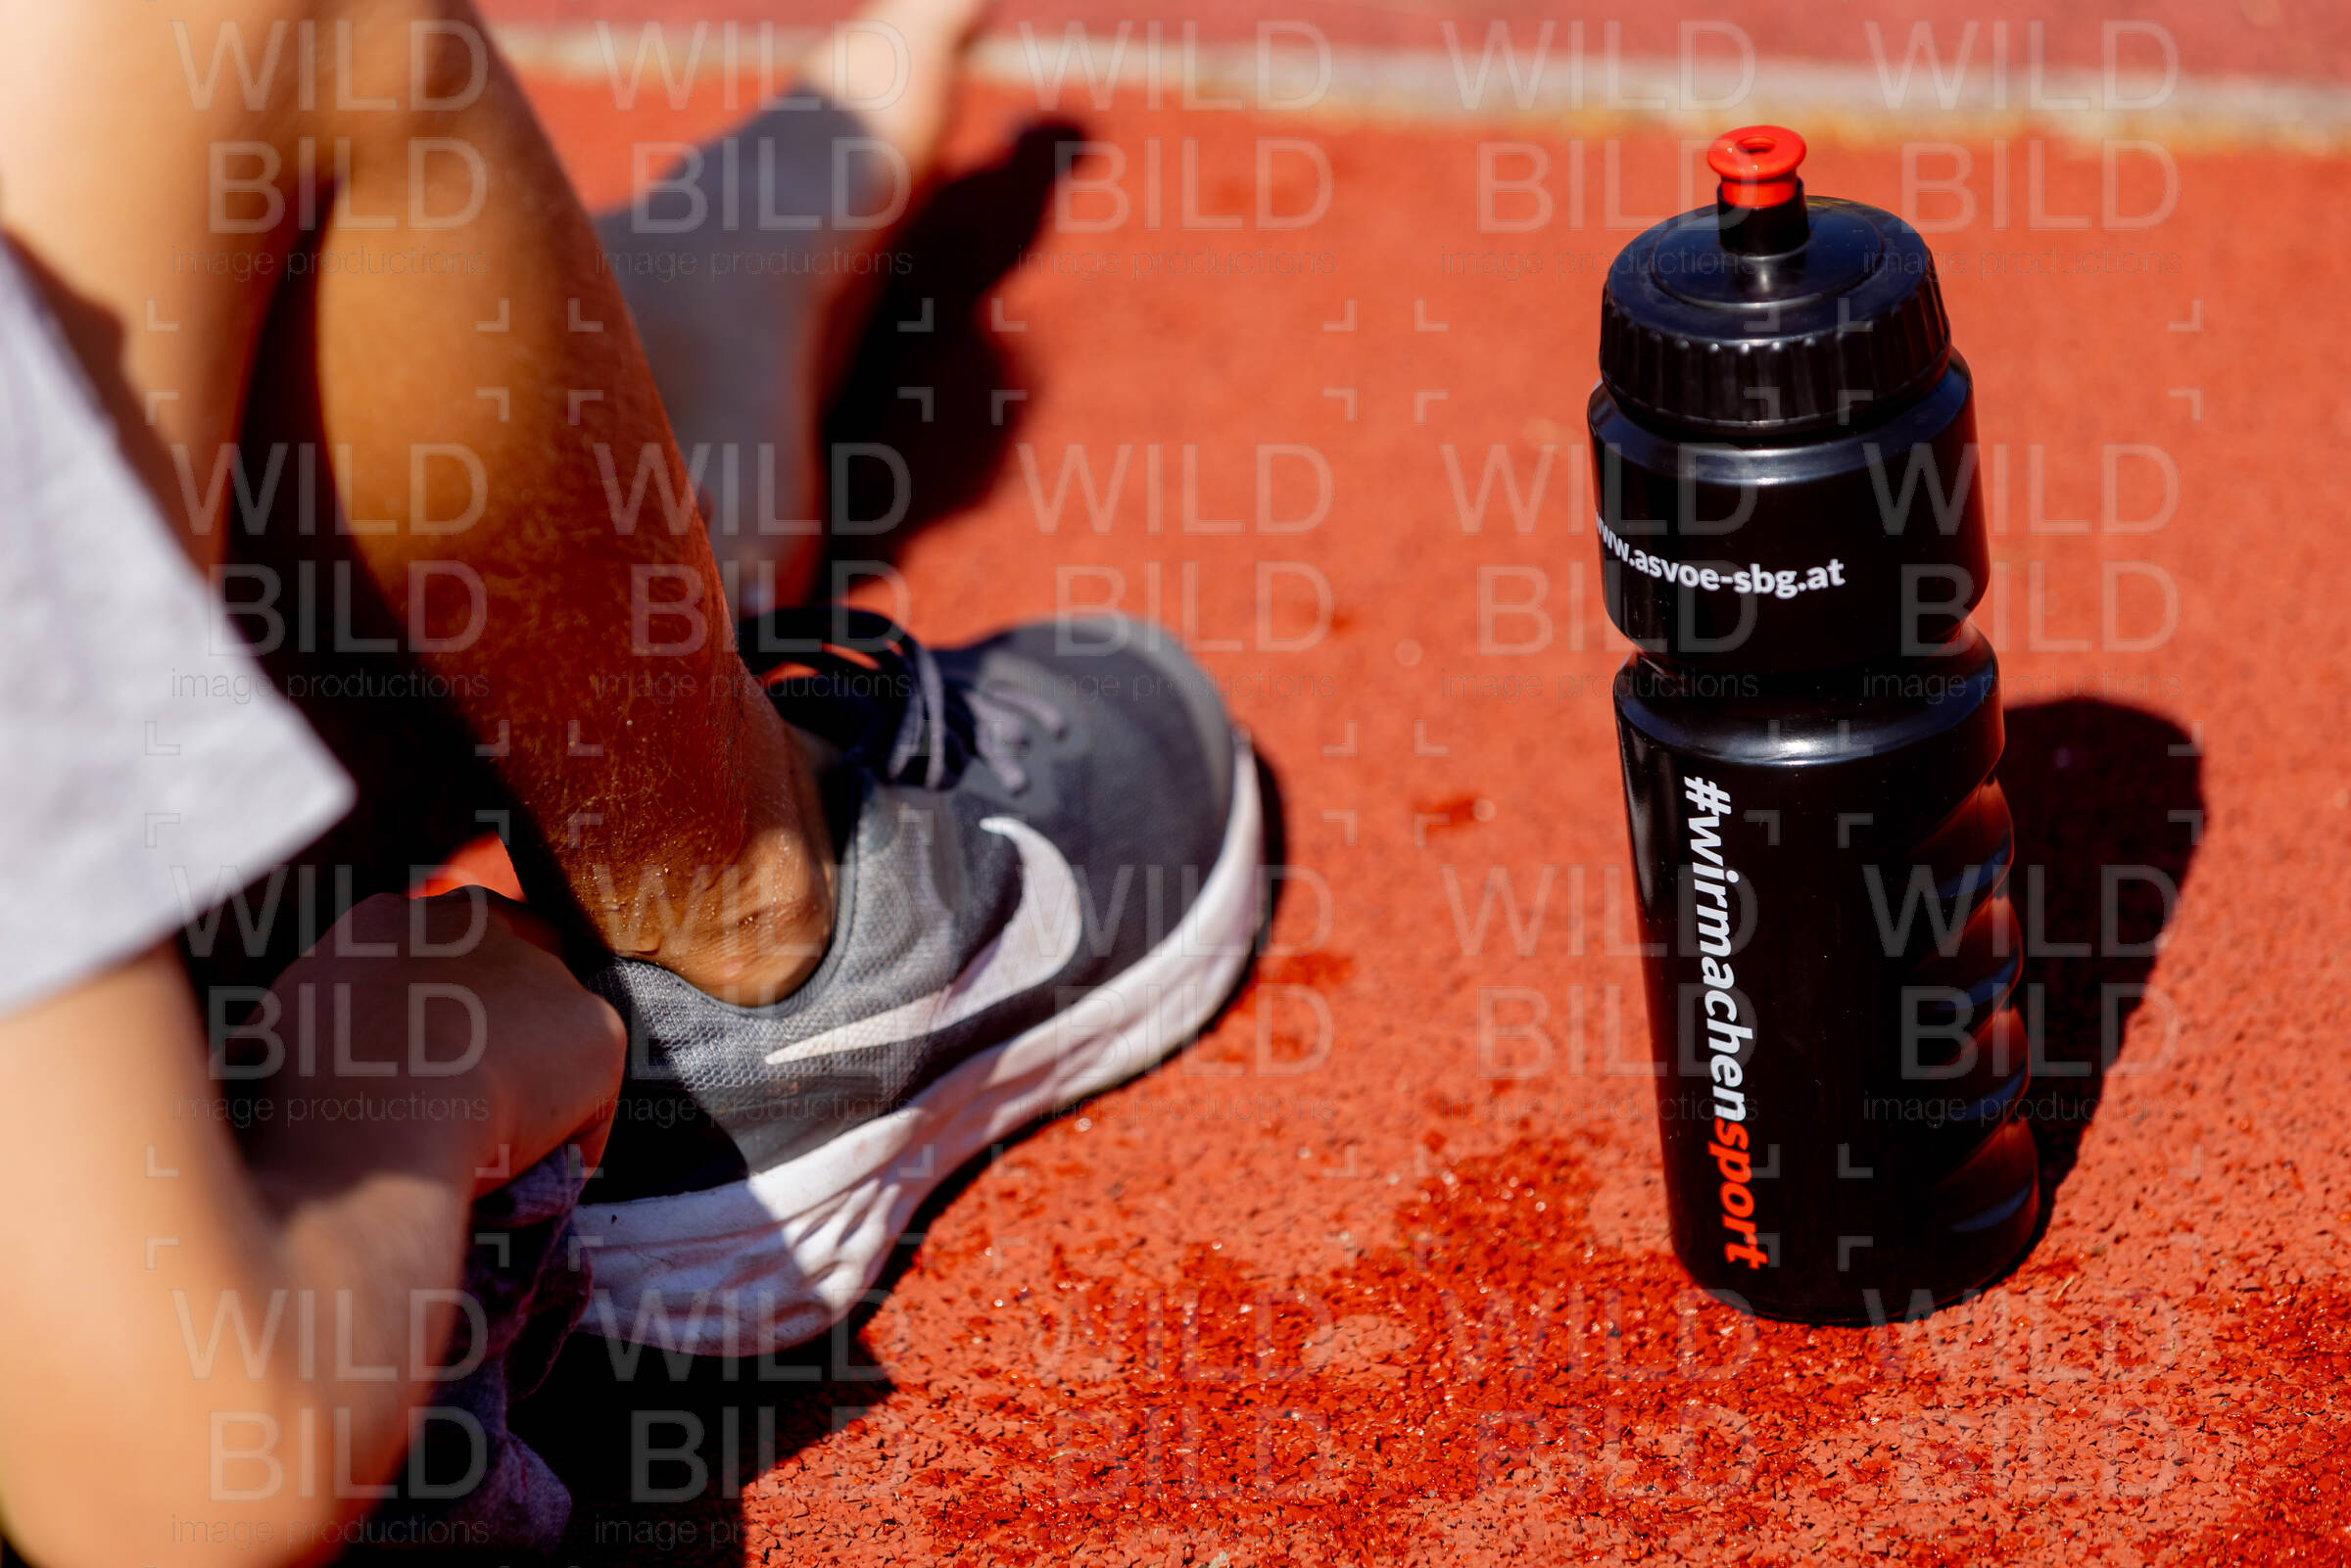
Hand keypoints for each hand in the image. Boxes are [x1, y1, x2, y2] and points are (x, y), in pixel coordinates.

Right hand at [253, 890, 625, 1195]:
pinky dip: (568, 1142)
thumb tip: (264, 1070)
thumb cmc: (295, 1096)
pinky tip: (521, 1175)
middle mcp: (474, 924)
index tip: (428, 1061)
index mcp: (385, 922)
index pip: (429, 950)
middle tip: (473, 1104)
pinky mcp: (596, 1028)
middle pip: (507, 967)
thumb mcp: (260, 1047)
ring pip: (550, 1038)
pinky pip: (589, 1103)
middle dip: (501, 1026)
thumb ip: (297, 1041)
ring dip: (534, 1085)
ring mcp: (542, 972)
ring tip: (492, 1152)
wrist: (371, 1115)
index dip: (436, 1011)